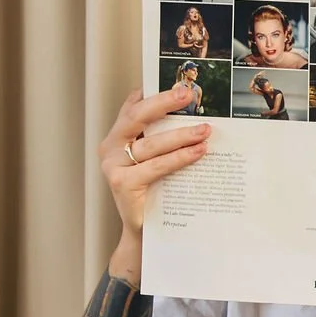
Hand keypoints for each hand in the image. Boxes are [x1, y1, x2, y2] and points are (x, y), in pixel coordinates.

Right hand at [101, 88, 209, 234]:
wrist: (145, 231)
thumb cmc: (154, 192)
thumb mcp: (156, 159)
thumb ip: (161, 137)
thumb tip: (191, 114)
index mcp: (117, 137)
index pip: (133, 108)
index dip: (153, 94)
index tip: (177, 85)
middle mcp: (110, 148)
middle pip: (137, 118)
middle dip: (163, 103)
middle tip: (187, 94)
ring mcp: (114, 166)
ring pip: (151, 144)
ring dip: (181, 135)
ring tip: (205, 130)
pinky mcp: (122, 183)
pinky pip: (156, 166)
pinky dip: (179, 158)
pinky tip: (198, 152)